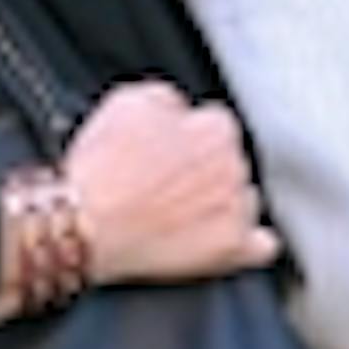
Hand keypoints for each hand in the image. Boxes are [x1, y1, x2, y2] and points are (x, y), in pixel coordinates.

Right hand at [63, 83, 280, 286]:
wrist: (86, 224)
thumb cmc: (102, 167)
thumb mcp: (128, 101)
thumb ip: (169, 99)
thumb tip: (181, 109)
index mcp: (216, 128)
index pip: (217, 127)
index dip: (189, 140)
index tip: (171, 154)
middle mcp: (233, 166)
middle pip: (231, 165)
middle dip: (206, 173)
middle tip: (169, 187)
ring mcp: (236, 209)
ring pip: (246, 202)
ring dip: (224, 205)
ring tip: (183, 217)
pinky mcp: (232, 249)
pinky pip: (263, 246)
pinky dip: (250, 243)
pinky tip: (229, 240)